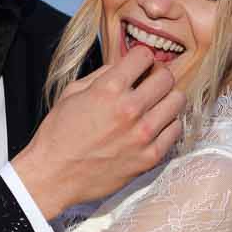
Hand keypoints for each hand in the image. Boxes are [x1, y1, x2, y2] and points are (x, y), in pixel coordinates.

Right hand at [11, 48, 184, 216]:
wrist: (53, 176)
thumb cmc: (59, 136)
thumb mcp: (72, 93)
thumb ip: (102, 75)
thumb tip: (125, 67)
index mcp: (108, 89)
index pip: (144, 55)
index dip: (140, 58)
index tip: (138, 66)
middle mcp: (129, 109)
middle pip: (166, 76)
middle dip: (157, 76)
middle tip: (148, 85)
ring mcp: (142, 134)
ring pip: (177, 101)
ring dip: (166, 99)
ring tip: (153, 107)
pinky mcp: (149, 157)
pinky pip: (176, 129)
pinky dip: (168, 125)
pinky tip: (154, 127)